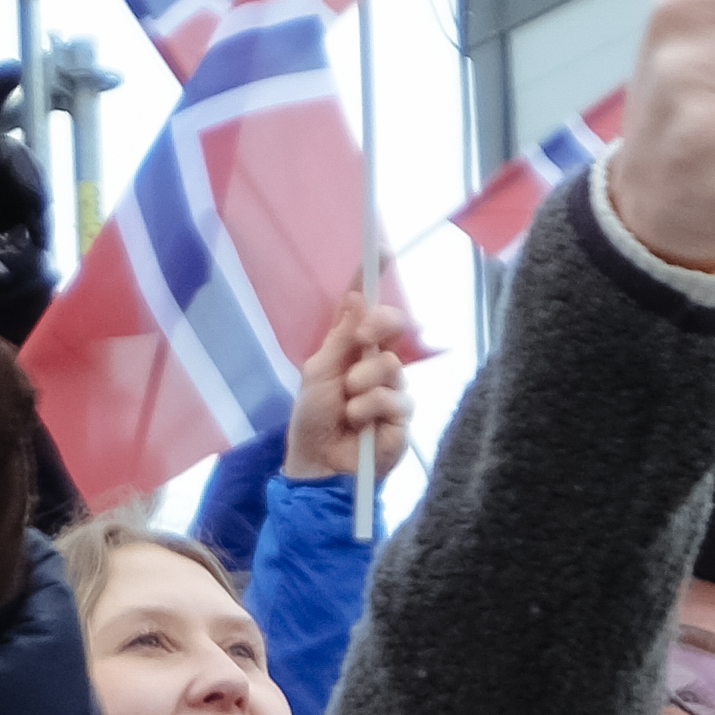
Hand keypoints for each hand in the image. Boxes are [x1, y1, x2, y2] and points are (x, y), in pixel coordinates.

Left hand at [281, 282, 418, 480]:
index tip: (382, 249)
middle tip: (364, 337)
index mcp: (351, 347)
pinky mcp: (402, 415)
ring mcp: (392, 387)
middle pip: (393, 324)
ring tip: (347, 405)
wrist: (319, 465)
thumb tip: (355, 297)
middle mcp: (376, 361)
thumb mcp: (318, 373)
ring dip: (362, 383)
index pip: (365, 306)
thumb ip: (341, 338)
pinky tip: (358, 422)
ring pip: (392, 363)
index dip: (372, 278)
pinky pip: (395, 398)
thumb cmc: (312, 419)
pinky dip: (370, 408)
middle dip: (380, 324)